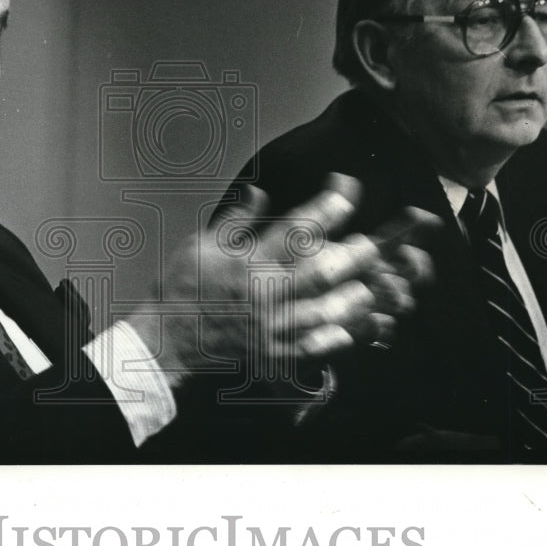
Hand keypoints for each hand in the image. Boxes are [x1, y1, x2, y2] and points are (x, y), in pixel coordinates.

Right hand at [127, 174, 437, 388]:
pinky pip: (314, 346)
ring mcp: (271, 326)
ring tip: (372, 285)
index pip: (293, 230)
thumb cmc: (184, 286)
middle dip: (353, 255)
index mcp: (247, 261)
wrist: (169, 338)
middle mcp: (264, 292)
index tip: (345, 193)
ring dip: (353, 298)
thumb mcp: (201, 242)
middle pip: (320, 272)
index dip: (324, 209)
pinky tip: (355, 325)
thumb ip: (235, 219)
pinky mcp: (274, 352)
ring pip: (323, 311)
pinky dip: (337, 336)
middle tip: (377, 241)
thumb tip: (260, 193)